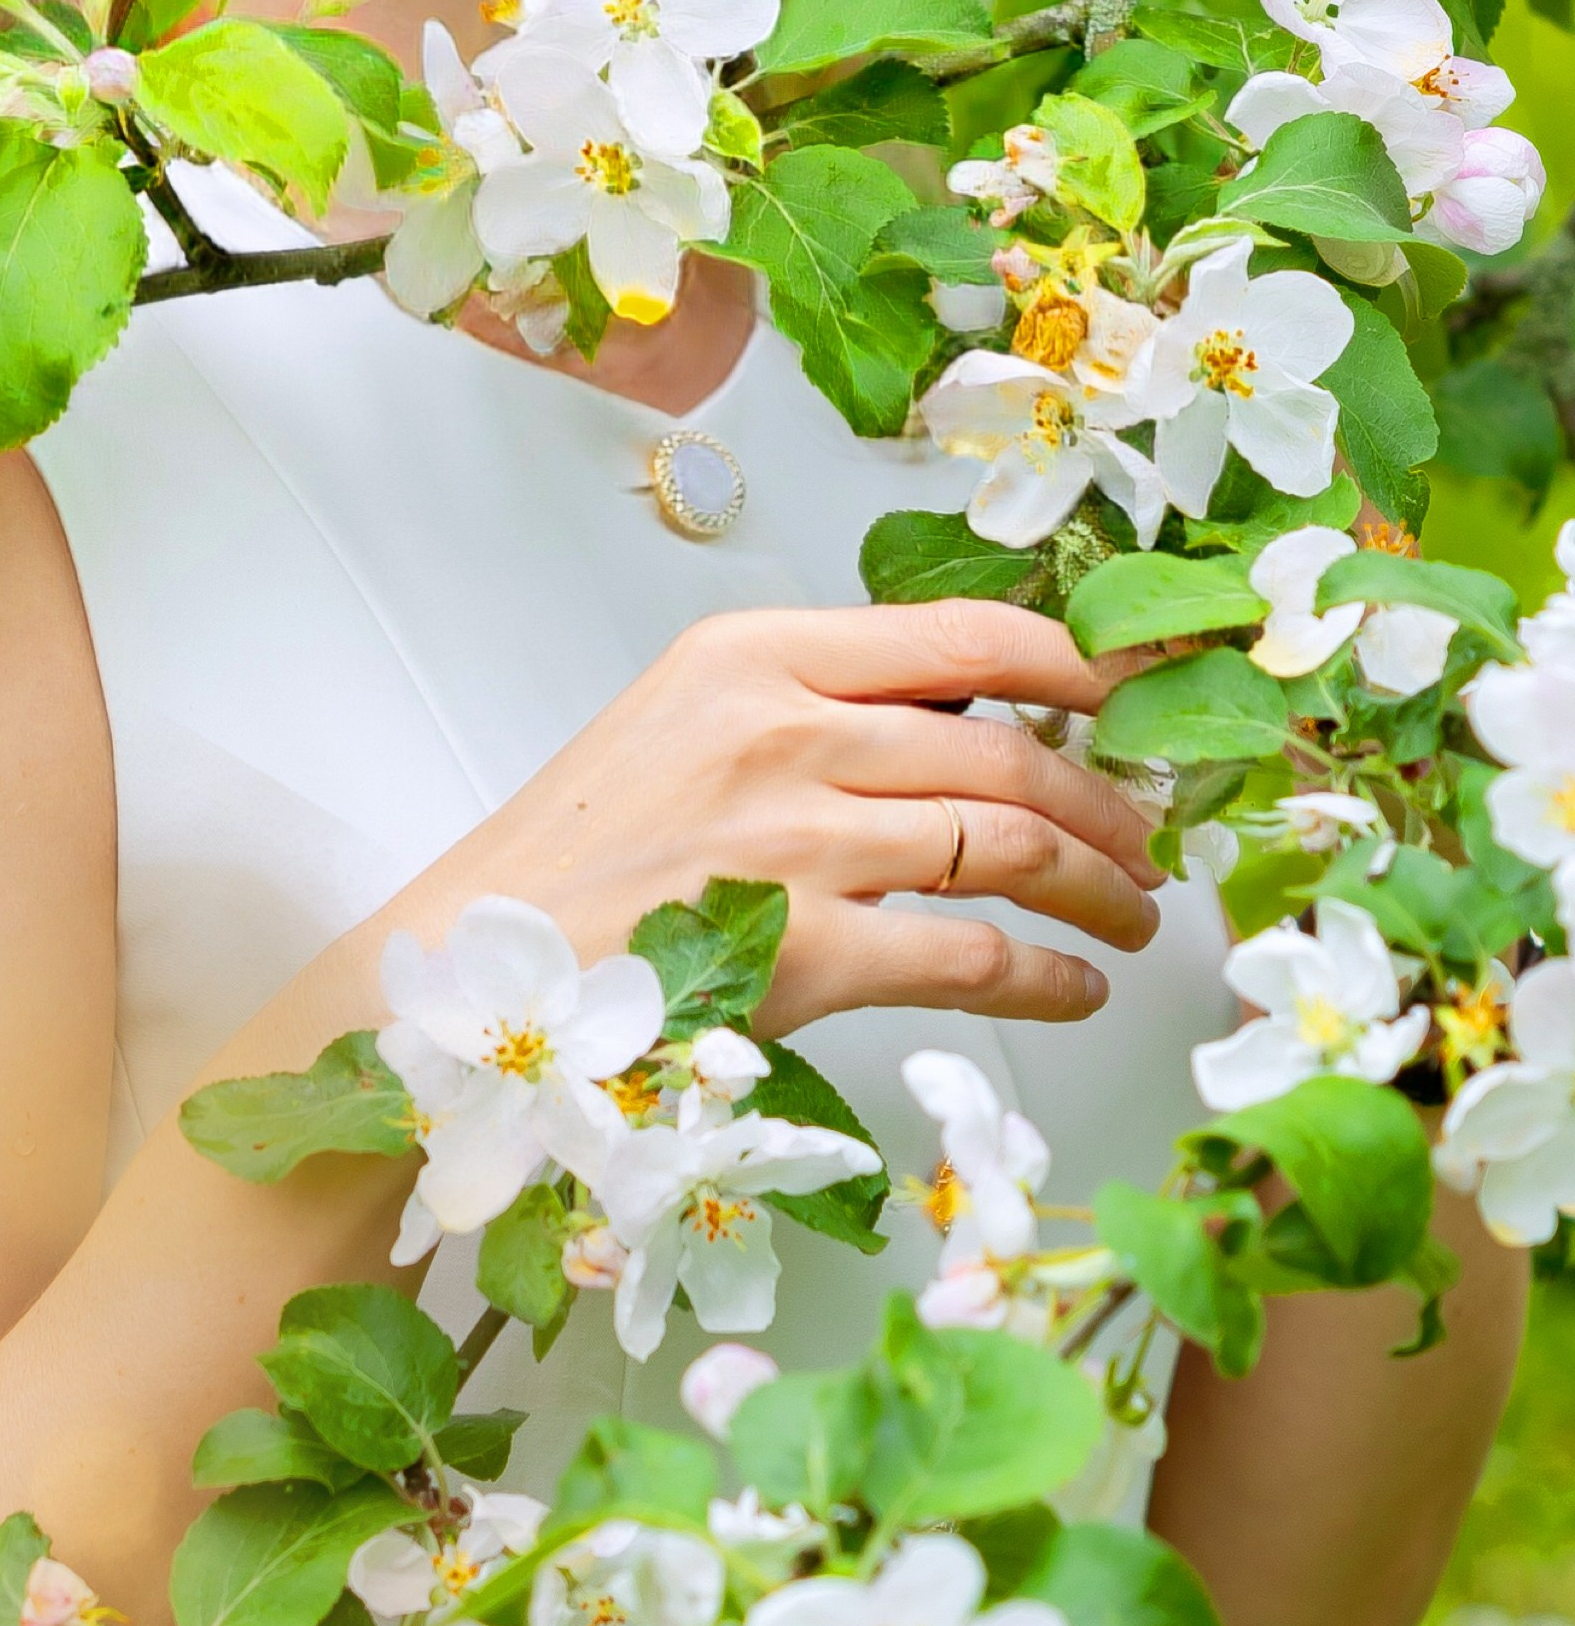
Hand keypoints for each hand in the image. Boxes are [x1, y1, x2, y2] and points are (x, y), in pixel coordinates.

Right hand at [438, 600, 1160, 1034]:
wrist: (477, 964)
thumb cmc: (582, 853)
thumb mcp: (688, 724)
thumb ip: (815, 708)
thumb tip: (972, 729)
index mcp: (757, 653)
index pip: (965, 635)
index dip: (1083, 661)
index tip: (1145, 691)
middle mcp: (783, 729)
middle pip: (1008, 752)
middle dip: (1108, 803)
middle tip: (1149, 841)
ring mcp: (792, 839)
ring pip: (1008, 847)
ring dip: (1097, 888)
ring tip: (1130, 915)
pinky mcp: (796, 951)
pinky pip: (969, 958)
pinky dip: (1045, 978)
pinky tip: (1073, 990)